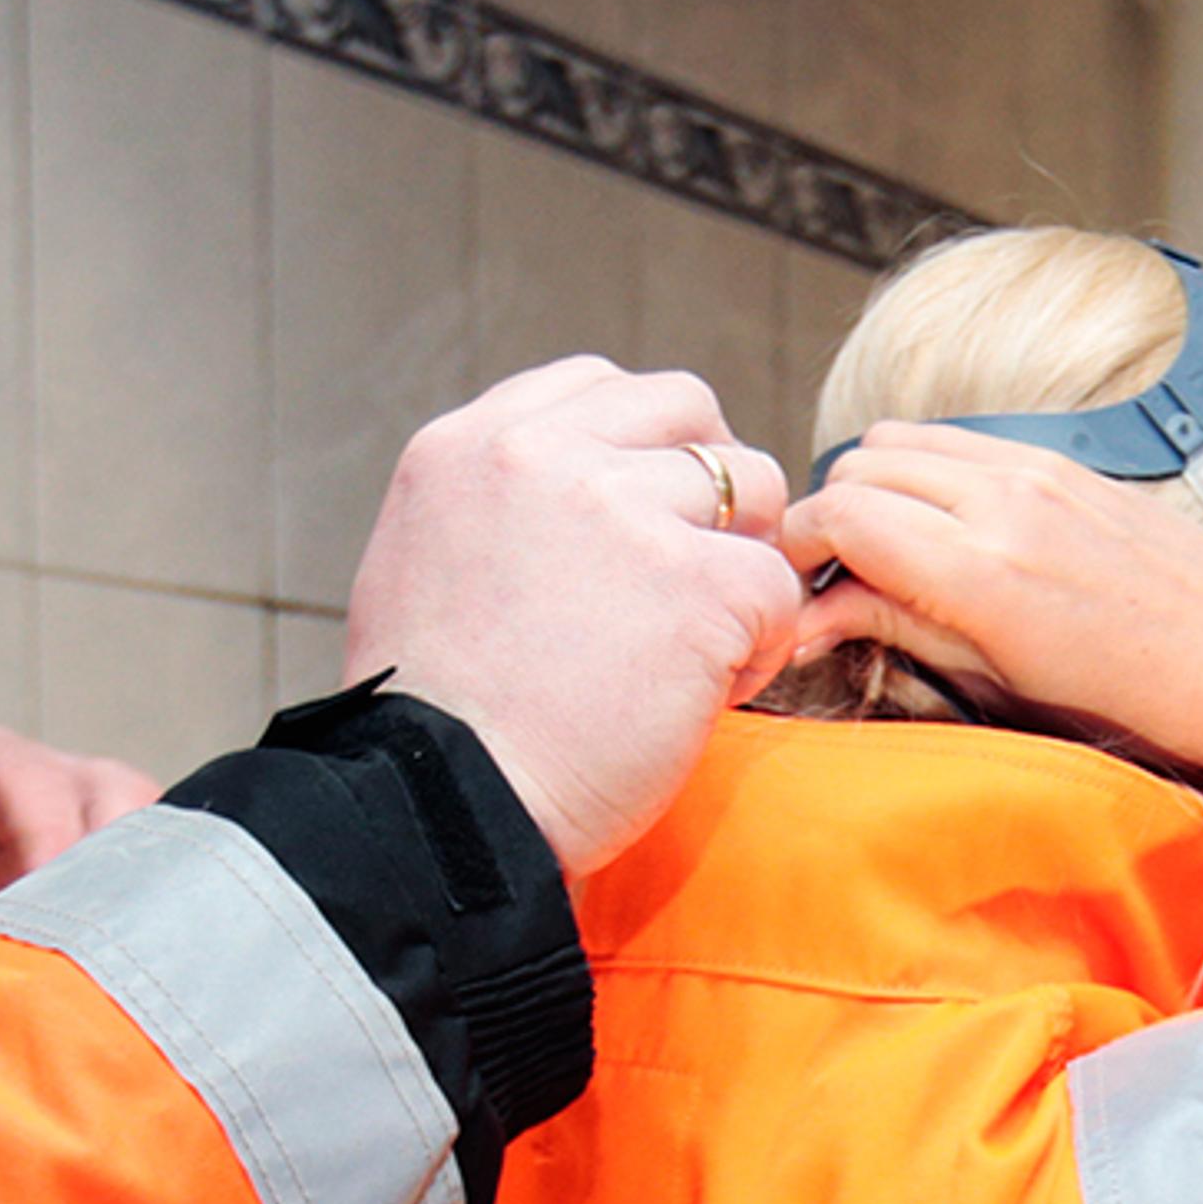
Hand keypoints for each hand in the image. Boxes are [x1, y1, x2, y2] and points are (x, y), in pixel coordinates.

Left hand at [0, 728, 161, 978]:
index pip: (35, 785)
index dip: (46, 841)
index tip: (40, 901)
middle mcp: (60, 782)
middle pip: (118, 797)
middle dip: (109, 870)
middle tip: (91, 944)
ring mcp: (107, 826)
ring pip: (161, 841)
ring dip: (145, 902)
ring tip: (119, 967)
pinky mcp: (136, 878)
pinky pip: (172, 889)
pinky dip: (160, 930)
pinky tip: (141, 977)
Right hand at [344, 359, 800, 875]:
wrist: (442, 818)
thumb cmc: (437, 728)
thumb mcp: (426, 566)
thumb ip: (502, 504)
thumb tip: (589, 492)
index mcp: (466, 446)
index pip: (599, 386)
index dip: (642, 451)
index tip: (640, 523)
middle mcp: (537, 455)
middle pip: (688, 410)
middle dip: (709, 487)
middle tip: (689, 577)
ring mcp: (619, 510)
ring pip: (752, 486)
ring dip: (739, 564)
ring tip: (691, 649)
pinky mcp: (693, 583)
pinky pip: (775, 585)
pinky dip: (759, 648)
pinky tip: (704, 697)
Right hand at [783, 424, 1202, 780]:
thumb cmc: (1132, 698)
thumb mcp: (997, 682)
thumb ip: (895, 628)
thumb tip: (809, 618)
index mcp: (980, 572)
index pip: (840, 515)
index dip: (798, 550)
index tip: (796, 591)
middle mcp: (1003, 502)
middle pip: (858, 466)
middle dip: (828, 517)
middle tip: (834, 576)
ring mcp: (1036, 470)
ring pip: (901, 440)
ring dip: (873, 485)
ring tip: (884, 547)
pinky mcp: (1063, 460)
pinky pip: (960, 441)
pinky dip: (926, 473)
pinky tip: (943, 528)